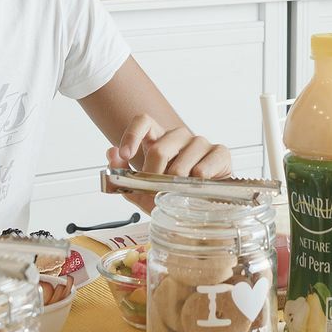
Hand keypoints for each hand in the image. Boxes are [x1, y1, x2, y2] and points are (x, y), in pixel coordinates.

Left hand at [107, 114, 232, 209]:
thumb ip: (124, 175)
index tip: (125, 155)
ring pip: (182, 163)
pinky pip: (204, 167)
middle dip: (154, 176)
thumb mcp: (143, 192)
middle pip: (160, 148)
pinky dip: (197, 182)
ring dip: (177, 185)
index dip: (132, 134)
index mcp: (159, 140)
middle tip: (156, 192)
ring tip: (180, 194)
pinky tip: (198, 188)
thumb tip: (111, 153)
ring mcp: (200, 143)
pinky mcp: (220, 153)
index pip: (144, 121)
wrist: (202, 210)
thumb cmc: (173, 196)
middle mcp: (179, 137)